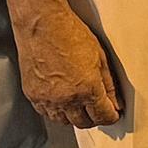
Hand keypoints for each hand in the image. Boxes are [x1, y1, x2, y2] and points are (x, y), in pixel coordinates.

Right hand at [16, 5, 120, 127]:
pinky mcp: (32, 95)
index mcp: (87, 89)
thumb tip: (114, 101)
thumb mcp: (100, 57)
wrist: (42, 24)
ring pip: (64, 121)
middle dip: (94, 118)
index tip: (113, 113)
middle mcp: (66, 98)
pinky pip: (46, 113)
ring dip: (74, 116)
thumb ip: (108, 84)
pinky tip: (62, 100)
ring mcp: (47, 99)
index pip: (103, 116)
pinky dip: (56, 111)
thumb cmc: (70, 34)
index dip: (111, 116)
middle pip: (84, 122)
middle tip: (98, 108)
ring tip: (80, 103)